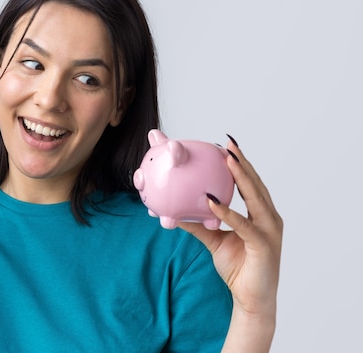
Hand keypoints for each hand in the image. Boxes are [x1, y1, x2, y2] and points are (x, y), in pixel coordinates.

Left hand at [179, 136, 282, 319]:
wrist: (252, 300)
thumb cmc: (238, 268)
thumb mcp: (214, 241)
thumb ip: (199, 225)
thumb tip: (175, 212)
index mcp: (261, 215)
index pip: (250, 184)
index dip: (240, 164)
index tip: (227, 145)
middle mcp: (269, 218)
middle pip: (255, 184)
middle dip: (242, 162)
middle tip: (228, 143)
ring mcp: (269, 230)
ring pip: (255, 198)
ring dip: (241, 177)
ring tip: (228, 160)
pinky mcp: (263, 245)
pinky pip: (243, 225)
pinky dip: (228, 212)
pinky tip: (212, 201)